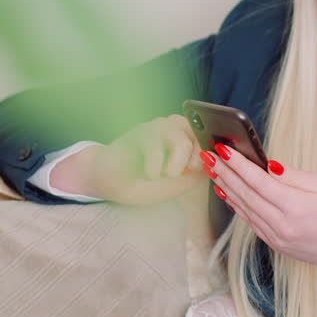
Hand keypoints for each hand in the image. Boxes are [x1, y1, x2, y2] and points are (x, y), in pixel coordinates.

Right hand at [56, 115, 207, 205]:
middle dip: (195, 158)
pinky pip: (155, 143)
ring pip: (180, 137)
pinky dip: (155, 164)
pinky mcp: (139, 130)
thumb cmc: (140, 184)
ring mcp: (157, 128)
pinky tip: (149, 174)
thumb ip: (191, 178)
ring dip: (175, 161)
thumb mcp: (171, 188)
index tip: (198, 170)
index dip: (210, 153)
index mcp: (188, 141)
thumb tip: (210, 166)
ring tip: (164, 174)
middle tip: (181, 173)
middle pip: (200, 134)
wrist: (107, 181)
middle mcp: (175, 130)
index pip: (210, 139)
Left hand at [202, 143, 316, 277]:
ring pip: (244, 209)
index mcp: (296, 208)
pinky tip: (227, 193)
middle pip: (245, 195)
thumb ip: (293, 176)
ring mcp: (277, 238)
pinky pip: (251, 222)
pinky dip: (236, 206)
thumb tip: (267, 165)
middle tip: (208, 156)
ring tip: (212, 170)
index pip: (259, 181)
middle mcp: (282, 226)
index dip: (238, 164)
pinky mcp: (276, 245)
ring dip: (226, 188)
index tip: (223, 150)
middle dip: (225, 173)